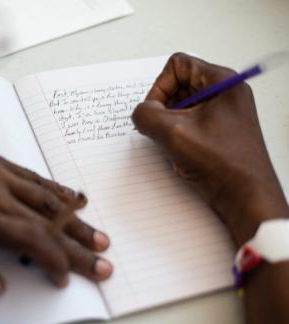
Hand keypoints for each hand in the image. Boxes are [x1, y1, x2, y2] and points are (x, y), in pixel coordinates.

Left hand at [0, 147, 111, 297]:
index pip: (33, 239)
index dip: (55, 259)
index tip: (66, 276)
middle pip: (50, 221)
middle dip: (79, 244)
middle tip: (104, 259)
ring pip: (49, 198)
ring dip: (77, 220)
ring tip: (98, 235)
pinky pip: (36, 177)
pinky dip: (59, 191)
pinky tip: (76, 199)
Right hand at [132, 53, 288, 246]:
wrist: (245, 197)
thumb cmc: (222, 164)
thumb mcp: (175, 134)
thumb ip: (147, 116)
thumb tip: (140, 112)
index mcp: (222, 82)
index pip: (178, 65)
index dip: (159, 86)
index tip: (156, 111)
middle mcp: (224, 94)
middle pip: (180, 85)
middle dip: (164, 107)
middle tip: (161, 128)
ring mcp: (223, 113)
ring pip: (183, 106)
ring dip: (170, 123)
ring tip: (174, 143)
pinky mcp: (218, 131)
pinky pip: (190, 123)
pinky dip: (179, 134)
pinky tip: (182, 152)